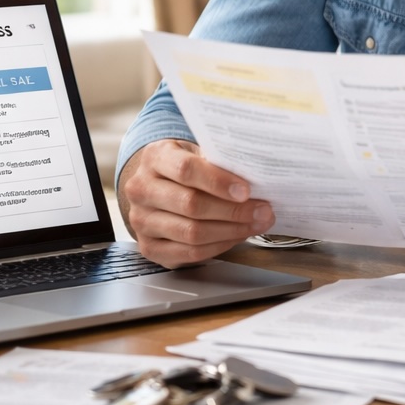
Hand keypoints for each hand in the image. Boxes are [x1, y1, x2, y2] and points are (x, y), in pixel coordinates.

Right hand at [117, 139, 273, 266]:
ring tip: (255, 224)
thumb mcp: (196, 152)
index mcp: (154, 157)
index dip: (218, 182)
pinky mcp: (149, 247)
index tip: (246, 191)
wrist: (155, 185)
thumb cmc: (184, 166)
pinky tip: (237, 236)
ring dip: (231, 230)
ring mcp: (141, 221)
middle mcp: (141, 189)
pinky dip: (219, 246)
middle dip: (233, 211)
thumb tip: (256, 177)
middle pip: (191, 205)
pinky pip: (190, 252)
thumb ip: (218, 161)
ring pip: (192, 233)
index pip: (186, 170)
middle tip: (263, 211)